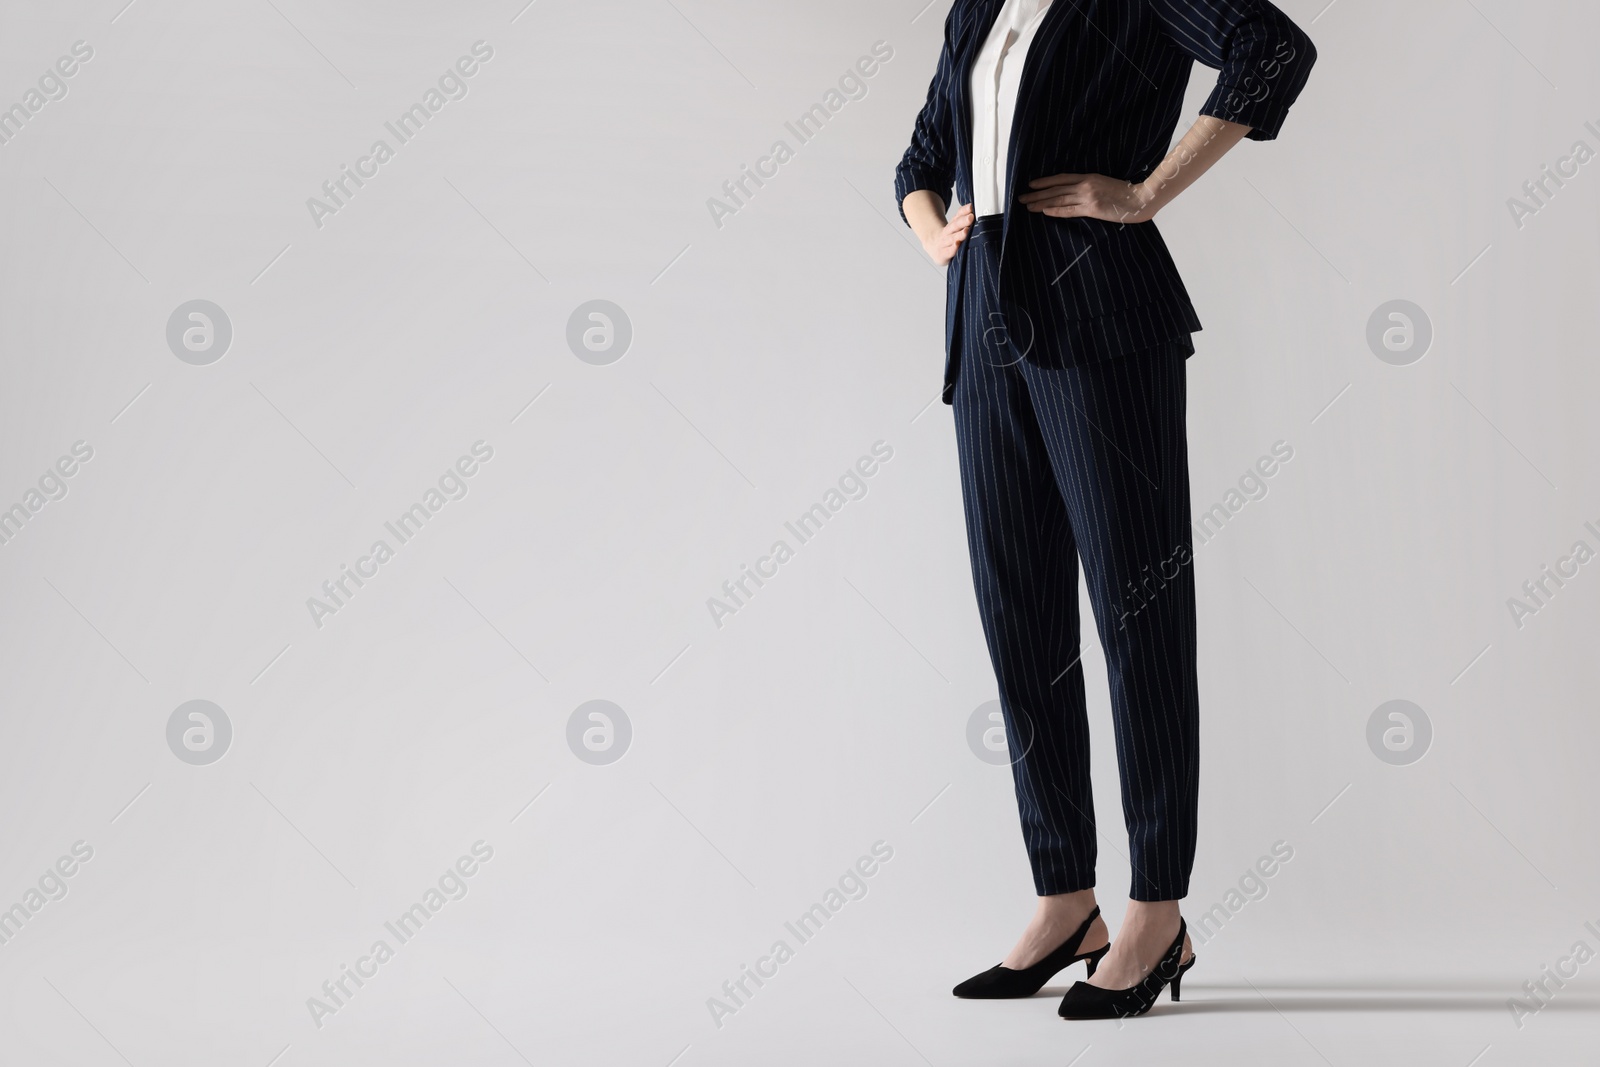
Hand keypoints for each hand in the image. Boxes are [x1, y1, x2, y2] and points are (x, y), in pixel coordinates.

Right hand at [921, 202, 974, 265]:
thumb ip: (963, 217)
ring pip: (952, 238)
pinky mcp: (943, 254)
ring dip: (959, 235)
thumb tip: (973, 207)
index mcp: (952, 224)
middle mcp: (947, 232)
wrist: (934, 247)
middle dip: (963, 221)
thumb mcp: (955, 226)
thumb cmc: (949, 237)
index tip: (971, 207)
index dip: (964, 211)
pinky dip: (953, 248)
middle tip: (971, 217)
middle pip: (955, 225)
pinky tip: (957, 244)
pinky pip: (949, 251)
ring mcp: (944, 243)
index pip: (958, 215)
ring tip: (966, 231)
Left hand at [1018, 174, 1157, 222]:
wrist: (1140, 198)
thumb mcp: (1105, 183)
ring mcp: (1088, 197)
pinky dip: (1055, 211)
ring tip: (1027, 206)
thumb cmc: (1125, 193)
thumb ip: (1089, 186)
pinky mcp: (1092, 209)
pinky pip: (1069, 211)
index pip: (1061, 178)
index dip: (1044, 181)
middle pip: (1055, 189)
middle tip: (1021, 198)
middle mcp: (1085, 185)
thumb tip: (1074, 192)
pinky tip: (1044, 212)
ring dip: (1041, 203)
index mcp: (1088, 177)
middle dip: (1036, 194)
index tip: (1031, 184)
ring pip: (1058, 200)